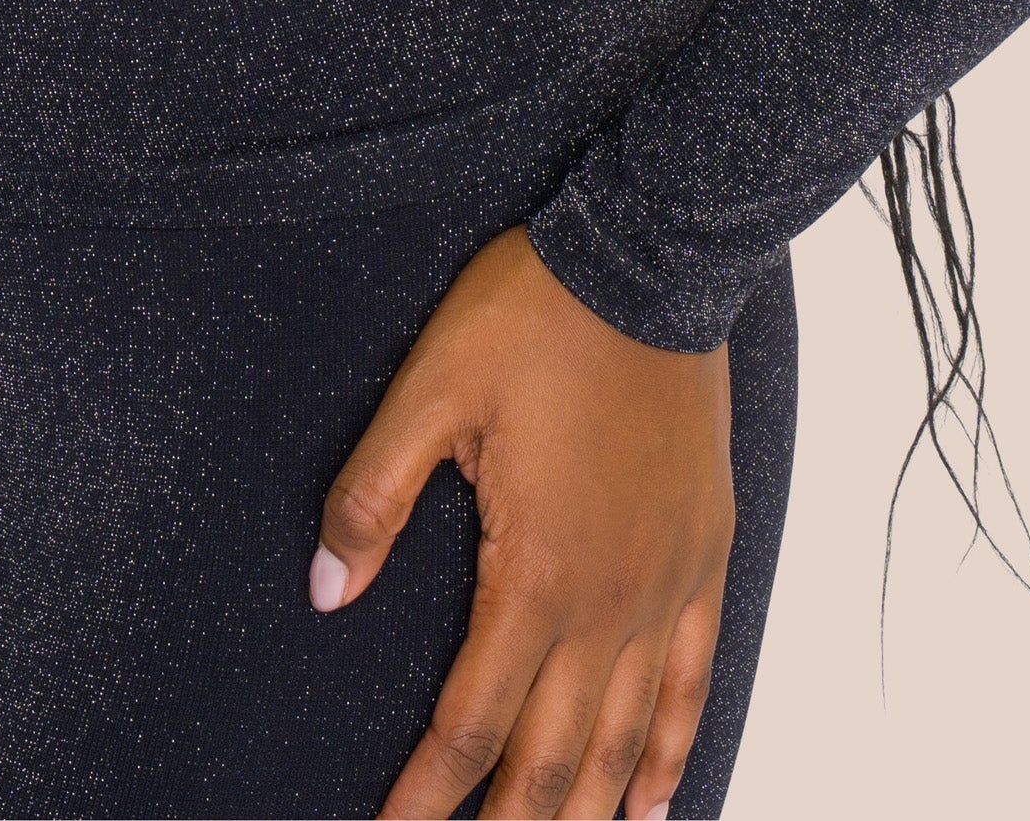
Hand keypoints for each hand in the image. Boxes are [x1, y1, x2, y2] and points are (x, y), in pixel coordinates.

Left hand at [314, 221, 733, 819]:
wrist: (650, 264)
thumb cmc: (535, 317)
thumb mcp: (429, 390)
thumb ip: (373, 499)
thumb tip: (327, 593)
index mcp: (535, 576)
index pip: (471, 726)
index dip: (427, 798)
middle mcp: (607, 604)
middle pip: (550, 761)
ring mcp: (664, 587)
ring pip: (623, 742)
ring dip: (583, 813)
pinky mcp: (703, 558)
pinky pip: (692, 684)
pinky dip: (670, 756)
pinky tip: (650, 806)